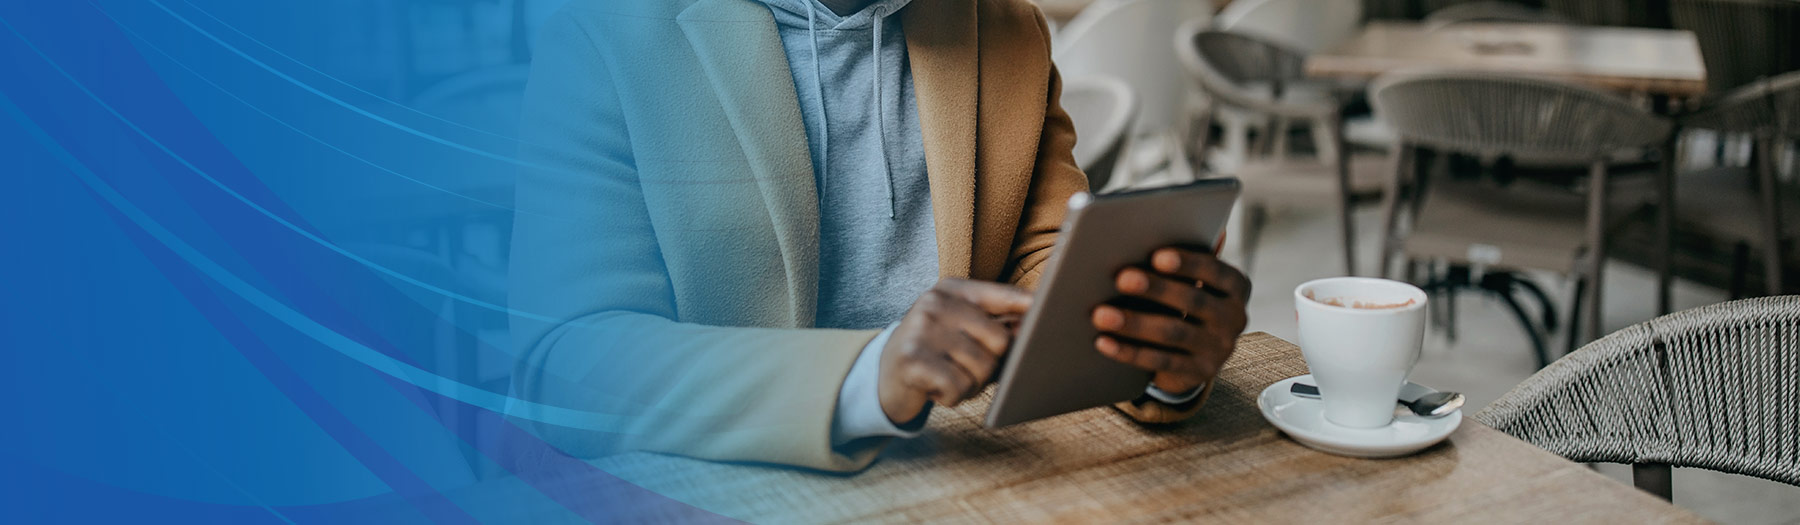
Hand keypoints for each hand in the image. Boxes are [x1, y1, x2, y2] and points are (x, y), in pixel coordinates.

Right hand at [879, 279, 1032, 424]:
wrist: (882, 377)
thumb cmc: (934, 354)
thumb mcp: (960, 330)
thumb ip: (995, 324)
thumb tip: (1034, 328)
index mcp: (953, 290)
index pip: (1005, 295)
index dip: (1032, 307)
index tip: (1052, 311)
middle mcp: (936, 303)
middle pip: (1001, 341)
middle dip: (991, 366)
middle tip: (965, 368)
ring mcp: (923, 329)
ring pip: (982, 368)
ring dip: (970, 385)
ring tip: (948, 377)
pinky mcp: (913, 359)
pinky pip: (959, 386)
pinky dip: (952, 397)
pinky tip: (935, 389)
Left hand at [1092, 247, 1250, 394]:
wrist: (1195, 353)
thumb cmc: (1183, 300)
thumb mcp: (1192, 280)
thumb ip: (1186, 256)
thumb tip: (1179, 217)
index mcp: (1236, 287)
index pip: (1216, 271)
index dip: (1188, 263)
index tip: (1157, 256)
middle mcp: (1235, 318)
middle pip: (1193, 301)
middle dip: (1156, 289)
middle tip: (1121, 278)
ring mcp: (1219, 349)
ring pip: (1174, 333)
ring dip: (1135, 323)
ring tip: (1100, 314)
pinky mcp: (1199, 373)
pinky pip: (1160, 362)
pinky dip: (1129, 351)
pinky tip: (1103, 341)